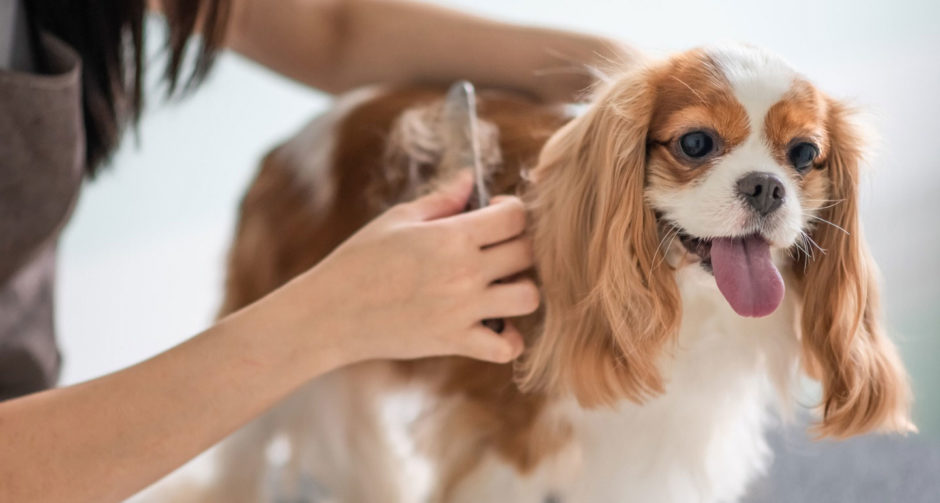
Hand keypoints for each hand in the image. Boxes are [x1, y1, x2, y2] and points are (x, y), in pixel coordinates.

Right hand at [252, 171, 536, 367]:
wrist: (332, 312)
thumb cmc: (360, 259)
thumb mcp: (398, 220)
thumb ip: (442, 199)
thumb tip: (471, 179)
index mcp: (452, 236)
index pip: (514, 217)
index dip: (511, 210)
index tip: (494, 215)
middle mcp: (465, 272)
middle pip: (527, 253)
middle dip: (518, 245)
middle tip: (497, 249)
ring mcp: (463, 310)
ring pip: (528, 298)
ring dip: (521, 289)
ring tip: (500, 286)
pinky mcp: (455, 341)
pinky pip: (506, 347)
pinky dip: (508, 339)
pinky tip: (492, 324)